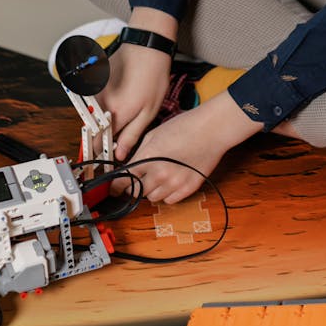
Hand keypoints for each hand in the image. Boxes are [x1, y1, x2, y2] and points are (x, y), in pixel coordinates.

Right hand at [96, 8, 178, 161]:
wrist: (147, 47)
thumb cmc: (153, 76)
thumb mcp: (149, 111)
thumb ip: (132, 134)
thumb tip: (120, 154)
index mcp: (114, 114)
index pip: (99, 143)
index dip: (103, 152)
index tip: (110, 157)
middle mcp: (100, 104)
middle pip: (95, 130)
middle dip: (105, 135)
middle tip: (123, 130)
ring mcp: (95, 91)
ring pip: (95, 115)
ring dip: (105, 117)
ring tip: (126, 106)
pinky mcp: (95, 81)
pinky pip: (96, 100)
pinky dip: (105, 102)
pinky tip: (122, 93)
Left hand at [118, 90, 262, 204]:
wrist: (213, 129)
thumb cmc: (186, 125)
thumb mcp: (155, 133)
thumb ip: (140, 151)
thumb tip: (130, 164)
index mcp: (148, 157)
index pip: (123, 180)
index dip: (115, 186)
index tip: (112, 188)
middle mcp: (160, 173)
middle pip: (136, 192)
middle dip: (133, 185)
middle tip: (138, 177)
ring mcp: (175, 183)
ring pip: (152, 198)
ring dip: (150, 190)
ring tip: (158, 176)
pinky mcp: (188, 188)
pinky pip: (169, 200)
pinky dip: (166, 194)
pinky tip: (170, 181)